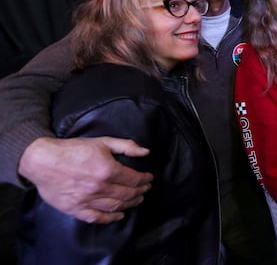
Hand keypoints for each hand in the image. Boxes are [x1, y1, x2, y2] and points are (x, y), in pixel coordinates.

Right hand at [18, 136, 152, 223]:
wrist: (43, 161)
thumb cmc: (72, 150)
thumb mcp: (102, 142)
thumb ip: (126, 146)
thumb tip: (145, 152)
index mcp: (107, 170)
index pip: (133, 179)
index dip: (144, 179)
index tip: (149, 178)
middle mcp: (98, 187)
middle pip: (127, 194)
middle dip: (140, 191)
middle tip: (145, 189)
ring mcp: (86, 200)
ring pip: (115, 206)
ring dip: (130, 204)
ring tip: (136, 200)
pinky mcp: (75, 208)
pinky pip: (96, 217)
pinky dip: (110, 218)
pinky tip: (119, 215)